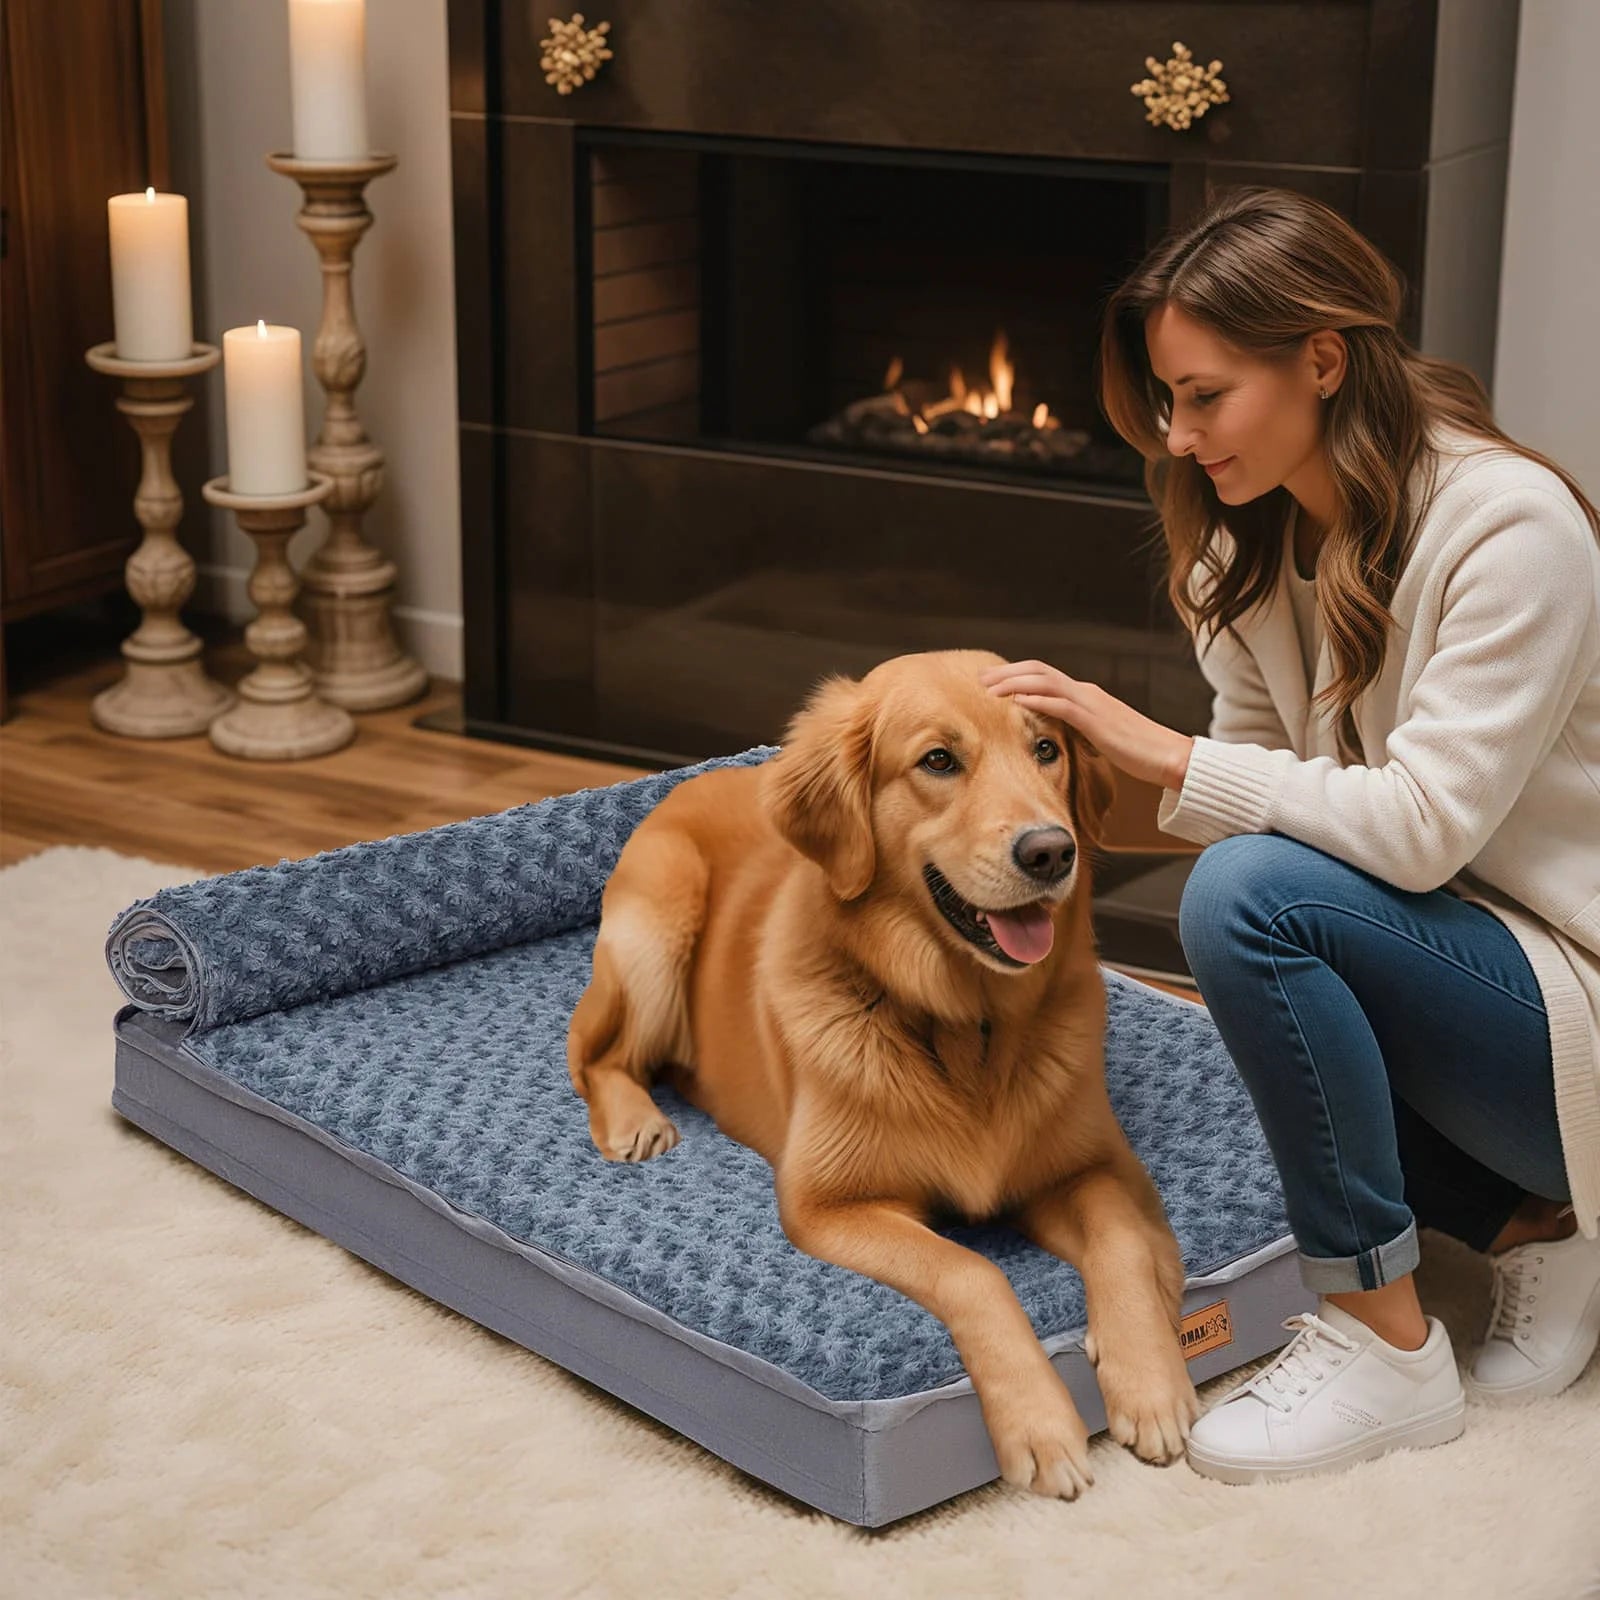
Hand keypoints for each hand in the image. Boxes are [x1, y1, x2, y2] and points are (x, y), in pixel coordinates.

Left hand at [979, 660, 1193, 791]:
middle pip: (1039, 671)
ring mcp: (1092, 704)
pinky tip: (1016, 702)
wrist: (1169, 756)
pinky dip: (1037, 700)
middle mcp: (1086, 692)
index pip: (1044, 676)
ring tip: (989, 689)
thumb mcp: (1100, 736)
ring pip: (1045, 683)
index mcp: (1086, 695)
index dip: (1015, 674)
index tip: (991, 680)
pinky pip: (1061, 706)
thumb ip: (1078, 729)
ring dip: (1014, 683)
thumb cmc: (1137, 750)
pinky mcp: (1096, 721)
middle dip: (1007, 672)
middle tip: (979, 678)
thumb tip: (1057, 734)